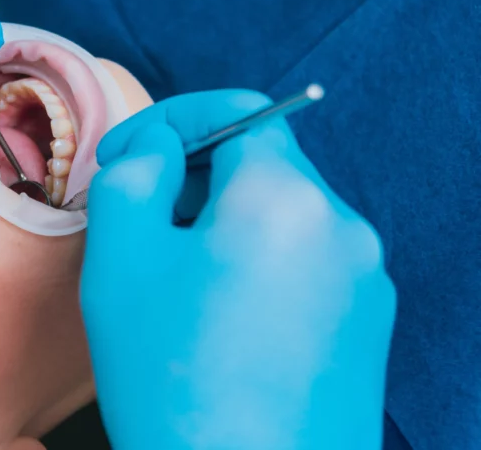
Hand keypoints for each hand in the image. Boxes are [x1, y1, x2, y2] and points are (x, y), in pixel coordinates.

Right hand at [81, 90, 395, 449]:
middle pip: (259, 166)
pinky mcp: (366, 330)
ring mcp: (364, 283)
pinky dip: (254, 269)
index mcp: (285, 196)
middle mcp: (343, 228)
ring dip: (219, 227)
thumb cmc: (173, 379)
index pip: (235, 110)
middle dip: (190, 181)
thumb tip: (157, 149)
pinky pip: (302, 267)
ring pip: (278, 218)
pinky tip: (213, 322)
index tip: (121, 159)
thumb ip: (132, 174)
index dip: (168, 122)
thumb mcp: (121, 259)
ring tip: (170, 285)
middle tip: (134, 227)